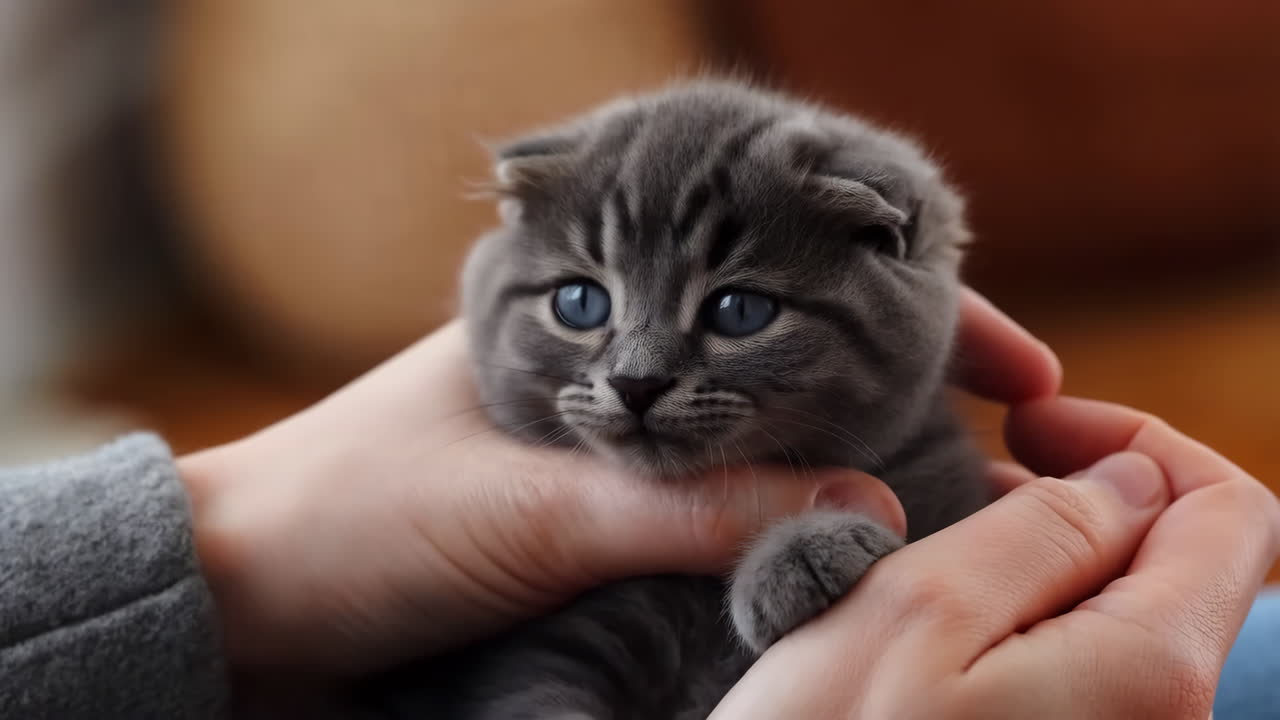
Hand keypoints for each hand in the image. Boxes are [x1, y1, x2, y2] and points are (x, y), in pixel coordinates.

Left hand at [178, 288, 1057, 673]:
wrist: (242, 604)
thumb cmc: (353, 524)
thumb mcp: (536, 513)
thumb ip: (698, 504)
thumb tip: (871, 506)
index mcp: (591, 303)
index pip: (777, 267)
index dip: (903, 306)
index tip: (1012, 363)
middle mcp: (615, 353)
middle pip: (791, 335)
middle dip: (906, 365)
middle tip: (1017, 414)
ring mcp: (607, 432)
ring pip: (762, 420)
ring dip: (854, 439)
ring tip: (962, 469)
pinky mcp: (588, 508)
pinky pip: (712, 496)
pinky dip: (784, 505)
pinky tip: (843, 527)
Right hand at [711, 397, 1279, 718]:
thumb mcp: (920, 608)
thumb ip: (1047, 532)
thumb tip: (1133, 480)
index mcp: (1152, 674)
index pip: (1231, 513)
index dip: (1141, 441)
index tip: (1031, 425)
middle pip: (1190, 561)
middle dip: (1099, 490)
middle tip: (990, 463)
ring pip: (1135, 609)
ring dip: (1060, 546)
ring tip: (961, 529)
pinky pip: (1094, 663)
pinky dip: (1040, 605)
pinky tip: (963, 601)